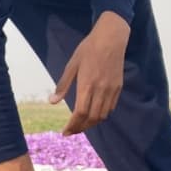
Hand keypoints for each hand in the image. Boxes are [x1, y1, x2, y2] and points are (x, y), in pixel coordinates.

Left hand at [50, 11, 129, 135]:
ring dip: (91, 123)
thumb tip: (52, 102)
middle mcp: (100, 89)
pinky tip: (94, 114)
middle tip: (72, 131)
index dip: (72, 126)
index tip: (65, 132)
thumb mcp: (72, 65)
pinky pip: (111, 107)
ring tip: (81, 125)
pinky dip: (102, 115)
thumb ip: (63, 85)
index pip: (80, 113)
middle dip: (81, 128)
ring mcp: (111, 89)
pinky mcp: (118, 87)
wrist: (111, 38)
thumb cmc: (88, 49)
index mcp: (87, 85)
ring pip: (102, 115)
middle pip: (91, 118)